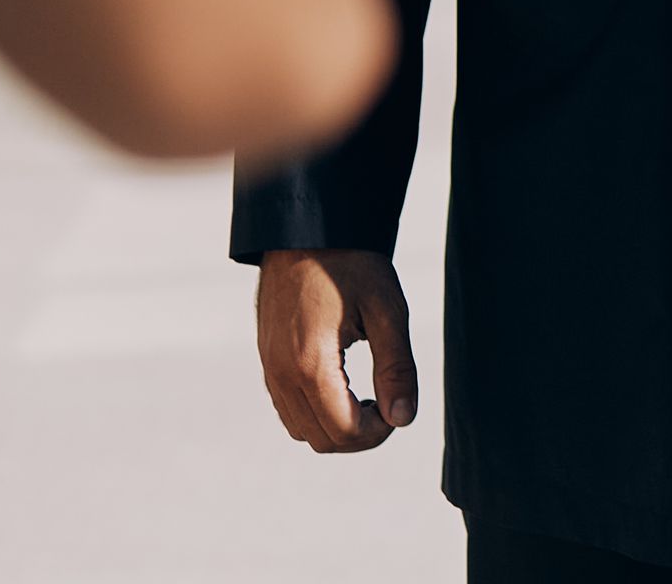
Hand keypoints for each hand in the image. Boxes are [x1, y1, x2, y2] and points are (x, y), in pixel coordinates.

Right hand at [252, 248, 413, 453]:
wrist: (306, 232)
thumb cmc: (351, 265)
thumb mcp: (388, 311)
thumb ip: (397, 368)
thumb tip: (404, 419)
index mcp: (311, 363)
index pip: (344, 431)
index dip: (379, 432)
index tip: (399, 408)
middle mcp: (281, 374)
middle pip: (321, 439)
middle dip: (361, 434)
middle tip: (389, 403)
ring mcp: (269, 369)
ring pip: (301, 430)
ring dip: (338, 427)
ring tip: (370, 395)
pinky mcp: (267, 361)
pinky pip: (287, 409)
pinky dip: (317, 413)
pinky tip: (345, 386)